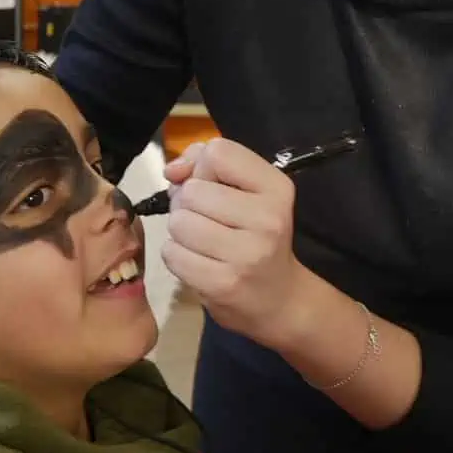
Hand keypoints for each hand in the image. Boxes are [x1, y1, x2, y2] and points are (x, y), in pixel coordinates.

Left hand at [160, 139, 312, 349]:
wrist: (279, 299)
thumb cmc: (257, 237)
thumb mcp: (248, 192)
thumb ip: (206, 165)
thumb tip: (173, 170)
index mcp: (276, 188)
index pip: (218, 153)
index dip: (201, 166)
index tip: (208, 185)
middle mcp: (268, 219)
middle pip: (192, 190)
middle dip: (188, 204)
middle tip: (205, 220)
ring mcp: (247, 254)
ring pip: (179, 222)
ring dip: (180, 231)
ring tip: (201, 241)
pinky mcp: (223, 284)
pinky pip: (173, 254)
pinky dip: (177, 255)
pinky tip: (197, 261)